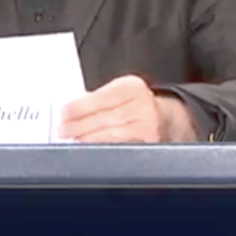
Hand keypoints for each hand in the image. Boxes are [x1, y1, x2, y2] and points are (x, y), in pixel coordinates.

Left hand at [57, 74, 197, 142]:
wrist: (172, 120)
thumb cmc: (139, 106)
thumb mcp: (122, 93)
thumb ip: (99, 98)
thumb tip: (71, 110)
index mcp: (132, 87)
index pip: (101, 97)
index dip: (79, 106)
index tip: (63, 113)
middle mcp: (142, 105)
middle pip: (103, 117)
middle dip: (78, 125)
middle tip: (62, 130)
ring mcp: (147, 126)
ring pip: (110, 135)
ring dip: (87, 138)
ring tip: (72, 140)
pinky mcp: (149, 144)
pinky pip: (120, 147)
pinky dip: (102, 148)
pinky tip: (90, 148)